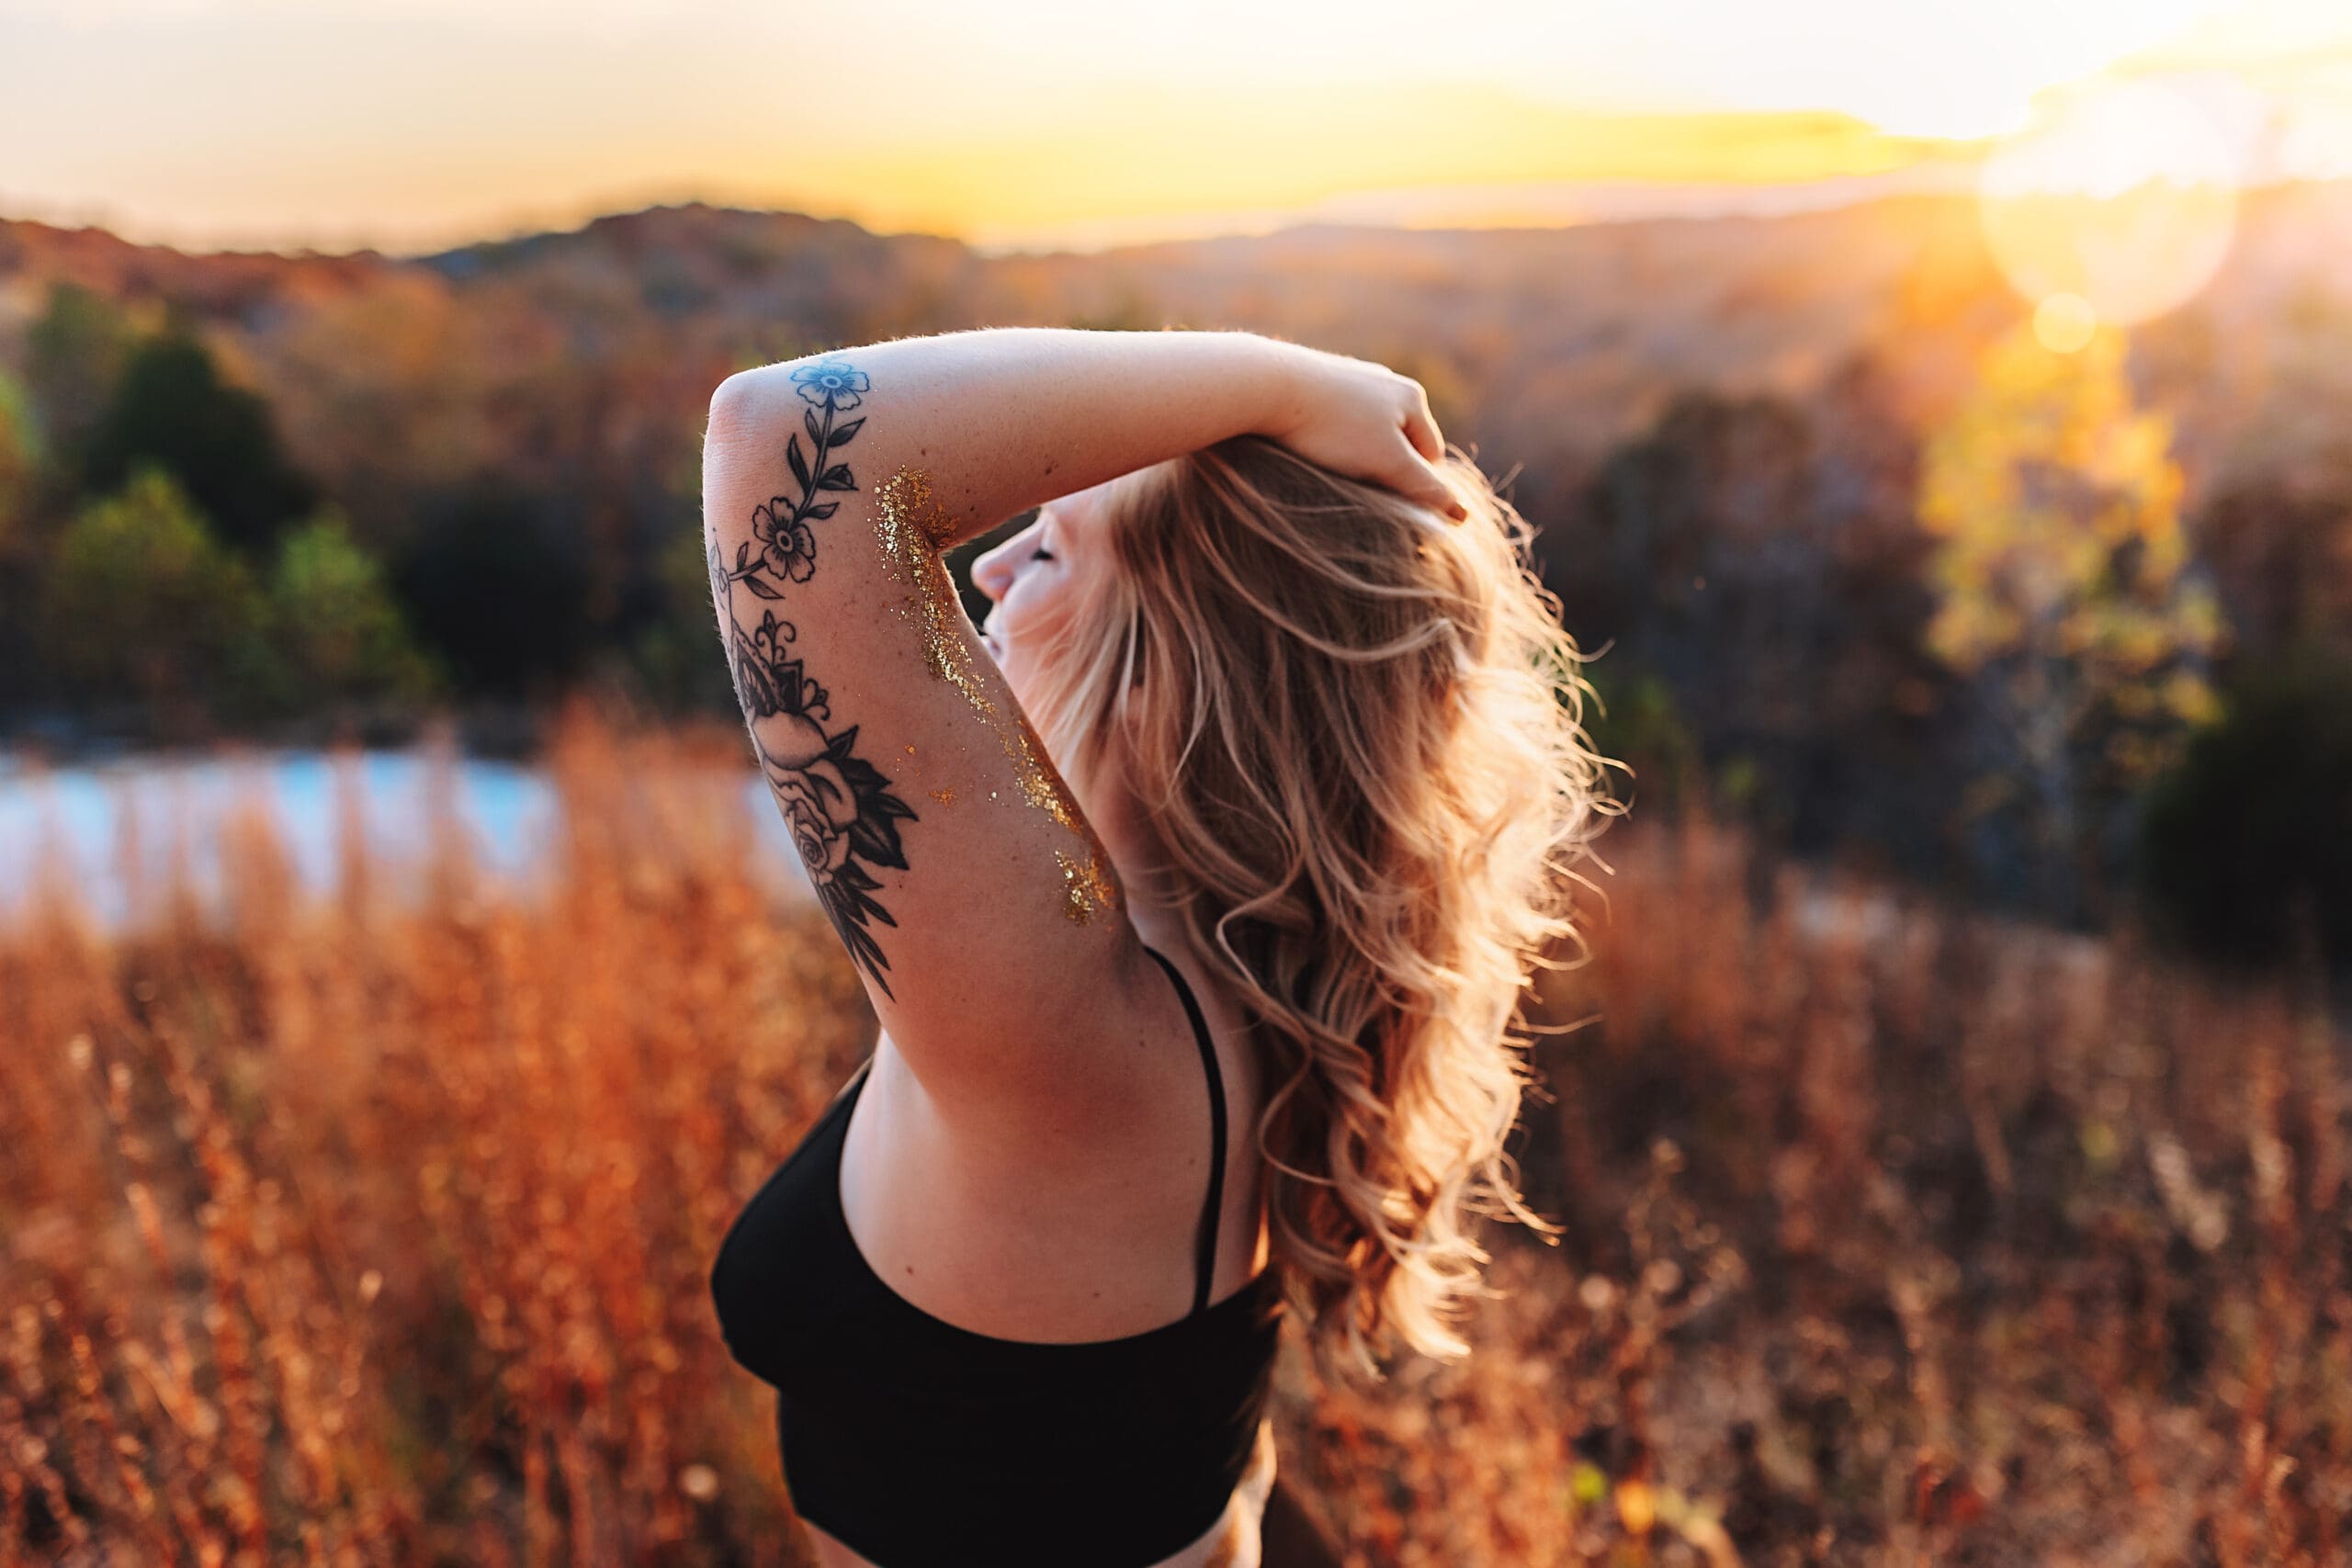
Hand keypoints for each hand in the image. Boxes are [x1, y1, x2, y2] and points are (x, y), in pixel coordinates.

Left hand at [1258, 342, 1468, 521]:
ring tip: (1331, 473)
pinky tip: (1310, 453)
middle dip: (1384, 471)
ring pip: (1365, 436)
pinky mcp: (1315, 387)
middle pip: (1398, 445)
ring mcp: (1349, 381)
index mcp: (1412, 395)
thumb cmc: (1332, 427)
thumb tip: (1463, 515)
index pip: (1430, 456)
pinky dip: (1329, 444)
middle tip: (1358, 492)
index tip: (1390, 508)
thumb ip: (1425, 489)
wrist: (1266, 386)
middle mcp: (1385, 381)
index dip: (1414, 487)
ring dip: (1355, 460)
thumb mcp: (1387, 463)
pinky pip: (1335, 425)